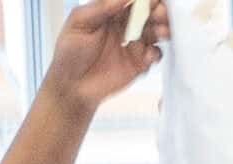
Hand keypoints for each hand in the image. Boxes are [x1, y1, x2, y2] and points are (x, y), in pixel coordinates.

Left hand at [39, 0, 169, 116]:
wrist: (71, 86)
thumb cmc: (70, 52)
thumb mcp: (79, 22)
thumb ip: (101, 7)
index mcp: (112, 11)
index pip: (133, 0)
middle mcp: (126, 25)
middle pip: (149, 13)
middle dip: (158, 10)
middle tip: (161, 12)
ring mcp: (133, 45)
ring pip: (155, 32)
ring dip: (162, 29)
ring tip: (161, 32)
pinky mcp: (138, 65)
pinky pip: (154, 55)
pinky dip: (155, 53)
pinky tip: (148, 54)